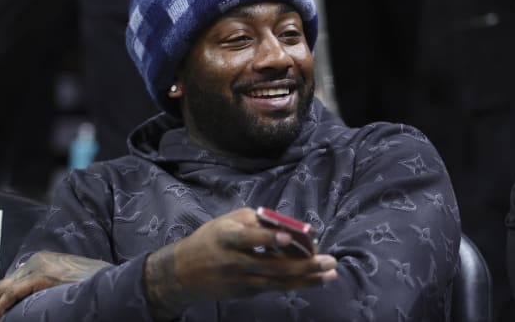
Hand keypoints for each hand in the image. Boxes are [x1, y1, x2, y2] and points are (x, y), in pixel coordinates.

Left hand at [0, 251, 111, 321]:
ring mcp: (38, 266)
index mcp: (42, 259)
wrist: (108, 280)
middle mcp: (36, 259)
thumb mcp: (65, 281)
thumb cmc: (91, 283)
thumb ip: (48, 285)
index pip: (12, 279)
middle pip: (4, 283)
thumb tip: (34, 300)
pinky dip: (2, 307)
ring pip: (4, 289)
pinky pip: (13, 293)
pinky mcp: (42, 276)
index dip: (1, 299)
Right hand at [143, 207, 337, 319]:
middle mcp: (233, 261)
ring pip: (277, 281)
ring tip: (330, 274)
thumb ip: (256, 222)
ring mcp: (239, 280)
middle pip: (271, 265)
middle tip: (329, 261)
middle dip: (303, 264)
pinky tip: (314, 280)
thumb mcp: (228, 222)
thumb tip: (290, 226)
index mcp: (226, 237)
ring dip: (306, 279)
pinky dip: (295, 283)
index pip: (248, 237)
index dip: (267, 237)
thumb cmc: (212, 239)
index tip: (288, 235)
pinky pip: (274, 287)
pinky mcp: (244, 293)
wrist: (184, 272)